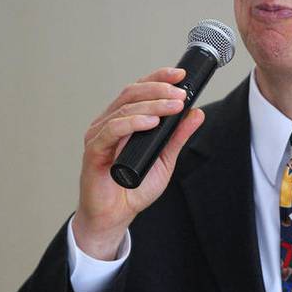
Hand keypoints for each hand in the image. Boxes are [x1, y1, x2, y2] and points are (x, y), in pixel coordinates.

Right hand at [73, 67, 204, 259]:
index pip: (140, 90)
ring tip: (173, 106)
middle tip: (181, 93)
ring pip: (125, 108)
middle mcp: (109, 122)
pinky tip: (151, 122)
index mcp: (124, 119)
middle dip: (159, 89)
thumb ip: (178, 136)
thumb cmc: (134, 187)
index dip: (159, 78)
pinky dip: (133, 123)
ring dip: (152, 105)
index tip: (181, 75)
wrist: (115, 216)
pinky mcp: (94, 150)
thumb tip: (197, 113)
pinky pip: (112, 130)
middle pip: (132, 93)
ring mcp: (99, 135)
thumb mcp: (165, 159)